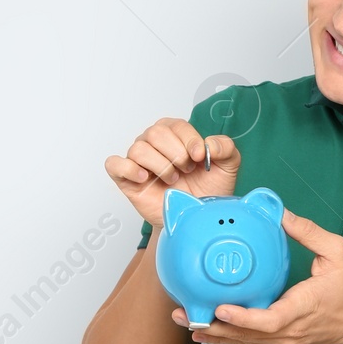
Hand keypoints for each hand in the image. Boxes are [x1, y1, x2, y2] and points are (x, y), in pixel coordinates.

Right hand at [105, 118, 239, 229]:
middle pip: (155, 133)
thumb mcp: (227, 166)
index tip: (199, 157)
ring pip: (138, 149)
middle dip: (175, 154)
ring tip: (171, 179)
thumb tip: (208, 144)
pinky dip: (128, 169)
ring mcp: (138, 161)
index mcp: (175, 134)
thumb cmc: (207, 190)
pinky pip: (114, 164)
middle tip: (185, 170)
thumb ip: (225, 147)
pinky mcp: (126, 179)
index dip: (189, 140)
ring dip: (160, 166)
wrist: (194, 218)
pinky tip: (145, 178)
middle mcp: (154, 143)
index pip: (176, 125)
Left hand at [173, 209, 342, 343]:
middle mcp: (290, 330)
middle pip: (247, 335)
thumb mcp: (338, 252)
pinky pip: (251, 342)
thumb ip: (308, 232)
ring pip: (245, 342)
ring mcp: (285, 340)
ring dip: (214, 334)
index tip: (220, 308)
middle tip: (183, 314)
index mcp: (303, 308)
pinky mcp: (282, 341)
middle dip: (213, 326)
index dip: (243, 318)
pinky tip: (205, 331)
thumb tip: (280, 212)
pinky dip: (227, 337)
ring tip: (184, 322)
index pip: (270, 320)